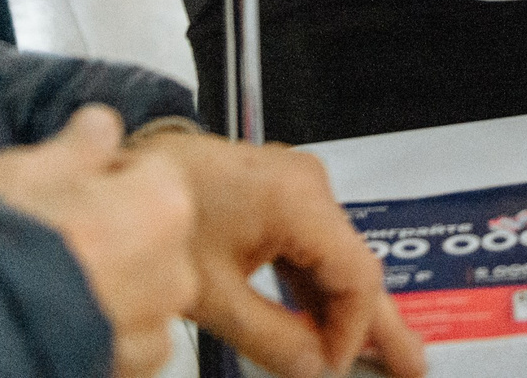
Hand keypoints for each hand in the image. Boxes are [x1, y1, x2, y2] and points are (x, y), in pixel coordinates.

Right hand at [0, 106, 197, 377]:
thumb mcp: (26, 169)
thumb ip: (78, 145)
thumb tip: (100, 126)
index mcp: (162, 204)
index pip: (151, 174)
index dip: (106, 179)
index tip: (71, 191)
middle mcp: (174, 267)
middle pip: (152, 234)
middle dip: (114, 234)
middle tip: (55, 239)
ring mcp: (155, 324)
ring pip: (141, 290)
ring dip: (110, 286)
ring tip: (51, 284)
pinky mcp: (134, 368)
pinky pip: (127, 339)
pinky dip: (102, 331)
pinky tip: (58, 318)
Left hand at [127, 130, 426, 377]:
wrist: (114, 170)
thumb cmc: (155, 211)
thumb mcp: (209, 292)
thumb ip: (269, 335)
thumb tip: (313, 369)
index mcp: (298, 199)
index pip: (355, 276)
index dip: (350, 331)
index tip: (332, 368)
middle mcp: (308, 186)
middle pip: (357, 266)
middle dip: (382, 323)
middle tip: (411, 367)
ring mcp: (297, 189)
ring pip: (337, 260)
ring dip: (352, 310)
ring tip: (384, 355)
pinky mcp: (280, 198)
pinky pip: (314, 249)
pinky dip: (322, 289)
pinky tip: (332, 324)